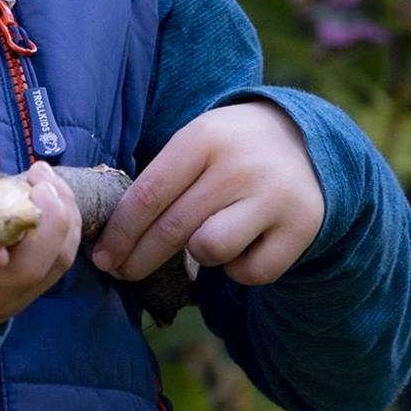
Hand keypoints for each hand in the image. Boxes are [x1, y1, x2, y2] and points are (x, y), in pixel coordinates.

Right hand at [0, 149, 81, 340]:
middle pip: (26, 268)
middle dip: (48, 218)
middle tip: (41, 177)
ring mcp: (4, 295)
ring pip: (51, 266)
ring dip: (63, 219)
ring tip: (50, 184)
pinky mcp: (24, 296)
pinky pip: (57, 266)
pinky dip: (65, 232)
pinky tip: (55, 203)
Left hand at [90, 102, 324, 286]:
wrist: (307, 141)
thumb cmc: (230, 150)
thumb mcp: (196, 143)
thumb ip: (160, 181)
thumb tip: (111, 238)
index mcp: (204, 137)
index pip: (148, 195)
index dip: (120, 233)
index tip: (102, 258)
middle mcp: (239, 166)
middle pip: (173, 228)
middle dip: (138, 259)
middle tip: (121, 273)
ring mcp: (273, 197)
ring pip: (209, 251)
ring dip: (199, 254)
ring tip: (207, 237)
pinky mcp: (302, 227)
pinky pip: (251, 272)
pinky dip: (240, 268)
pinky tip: (245, 244)